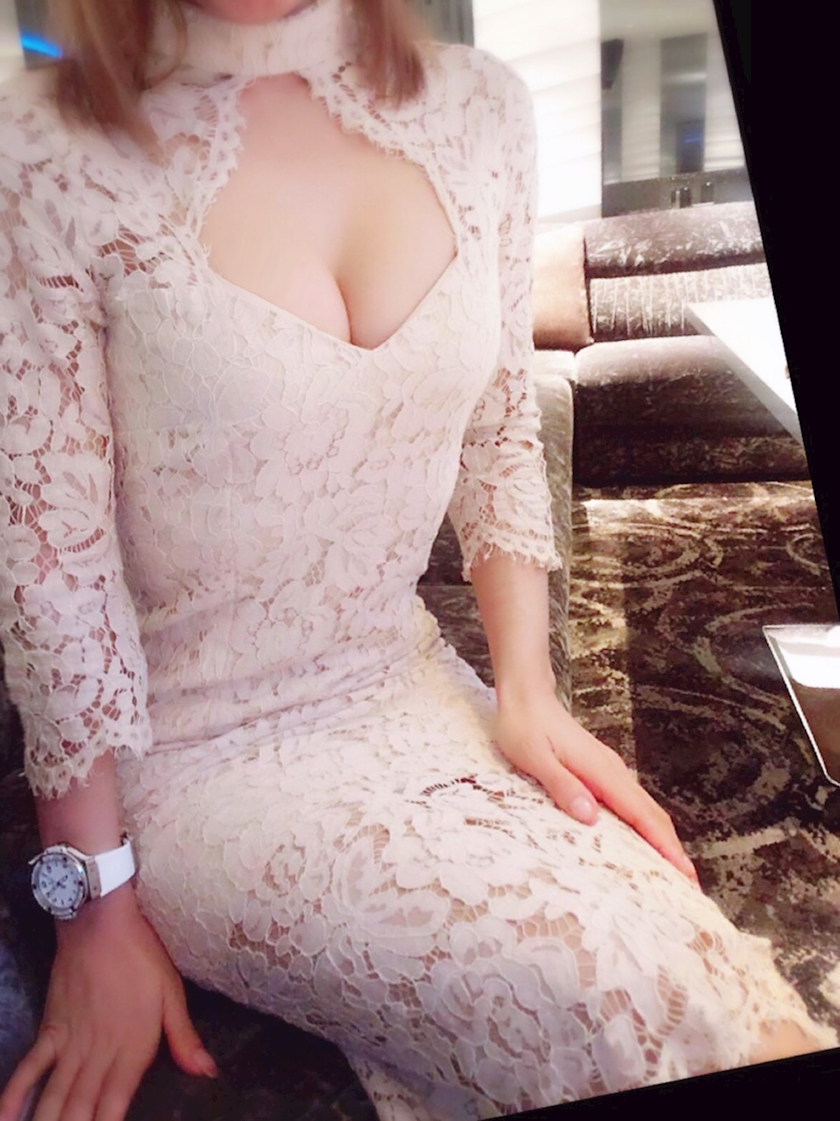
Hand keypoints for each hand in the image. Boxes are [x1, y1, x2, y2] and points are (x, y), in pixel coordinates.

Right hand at [0, 889, 216, 1120]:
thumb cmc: (141, 956)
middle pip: (81, 1109)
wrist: (101, 923)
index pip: (115, 1105)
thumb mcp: (171, 993)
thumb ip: (184, 1038)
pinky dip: (15, 1096)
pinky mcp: (50, 1030)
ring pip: (55, 1097)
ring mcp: (70, 1044)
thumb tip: (208, 1072)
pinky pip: (29, 1069)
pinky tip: (6, 1119)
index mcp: (132, 1047)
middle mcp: (99, 1053)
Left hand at [493, 687, 699, 884]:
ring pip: (644, 808)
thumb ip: (562, 786)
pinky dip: (645, 825)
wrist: (525, 696)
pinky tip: (643, 841)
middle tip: (690, 886)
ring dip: (661, 838)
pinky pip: (631, 802)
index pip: (641, 814)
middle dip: (673, 849)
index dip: (664, 845)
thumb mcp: (534, 758)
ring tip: (673, 872)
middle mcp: (612, 771)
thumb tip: (591, 817)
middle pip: (652, 813)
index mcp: (600, 771)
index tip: (684, 874)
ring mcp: (609, 770)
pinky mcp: (602, 771)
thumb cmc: (524, 726)